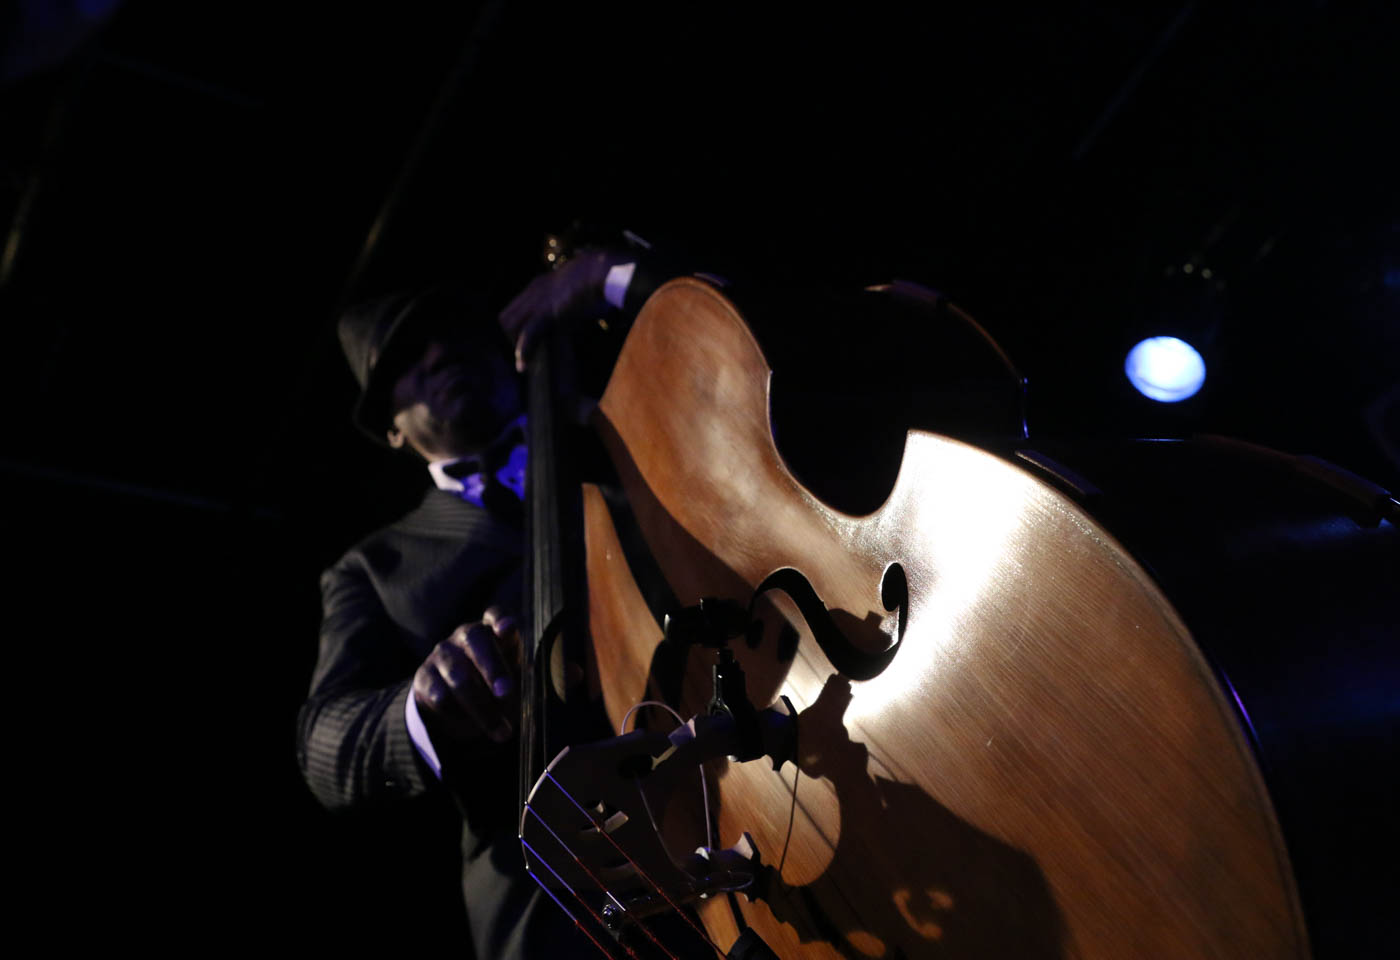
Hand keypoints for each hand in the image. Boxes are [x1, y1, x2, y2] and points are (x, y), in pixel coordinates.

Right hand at [412, 606, 519, 743]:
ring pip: (460, 678)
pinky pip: (440, 697)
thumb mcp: (510, 676)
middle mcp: (465, 636)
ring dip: (483, 709)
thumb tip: (507, 682)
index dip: (500, 619)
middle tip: (506, 694)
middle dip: (492, 668)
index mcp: (491, 631)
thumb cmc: (492, 683)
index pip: (495, 615)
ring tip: (502, 731)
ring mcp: (442, 654)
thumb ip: (513, 673)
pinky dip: (459, 715)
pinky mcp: (424, 677)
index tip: (507, 628)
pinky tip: (471, 724)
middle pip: (475, 640)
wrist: (454, 702)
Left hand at [498, 247, 630, 371]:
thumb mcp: (577, 288)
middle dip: (512, 337)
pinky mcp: (546, 312)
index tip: (529, 339)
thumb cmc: (597, 279)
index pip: (515, 307)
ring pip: (511, 326)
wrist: (600, 271)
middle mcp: (533, 292)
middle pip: (506, 318)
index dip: (518, 325)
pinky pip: (528, 334)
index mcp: (540, 285)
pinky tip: (523, 366)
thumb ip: (570, 299)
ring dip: (516, 344)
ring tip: (527, 359)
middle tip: (527, 351)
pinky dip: (523, 351)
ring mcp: (537, 302)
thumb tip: (578, 314)